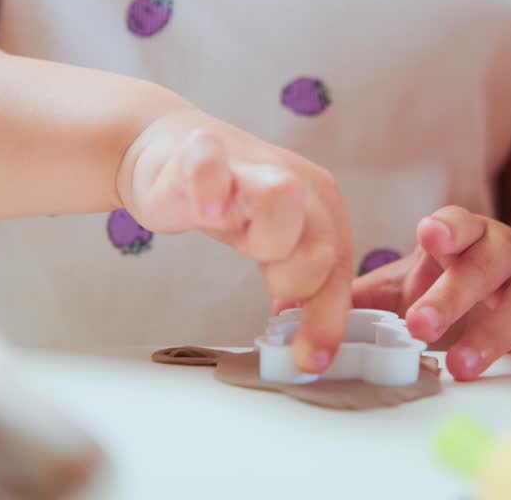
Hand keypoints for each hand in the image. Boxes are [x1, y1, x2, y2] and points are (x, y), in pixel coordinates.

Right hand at [116, 111, 352, 372]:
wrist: (171, 151)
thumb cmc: (229, 202)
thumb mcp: (274, 246)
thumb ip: (299, 281)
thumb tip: (311, 343)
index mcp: (321, 204)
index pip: (339, 268)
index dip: (327, 319)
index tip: (309, 359)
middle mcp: (293, 181)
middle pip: (322, 241)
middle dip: (296, 282)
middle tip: (267, 283)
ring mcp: (246, 165)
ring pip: (283, 197)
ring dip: (266, 240)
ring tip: (242, 246)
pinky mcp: (198, 154)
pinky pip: (212, 165)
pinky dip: (212, 189)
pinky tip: (208, 212)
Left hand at [350, 206, 510, 381]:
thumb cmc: (456, 277)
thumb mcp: (411, 280)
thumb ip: (363, 295)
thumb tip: (293, 310)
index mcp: (466, 237)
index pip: (457, 224)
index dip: (445, 229)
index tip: (428, 234)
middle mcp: (503, 253)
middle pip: (482, 267)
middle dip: (451, 295)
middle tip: (419, 324)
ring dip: (493, 334)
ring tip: (461, 365)